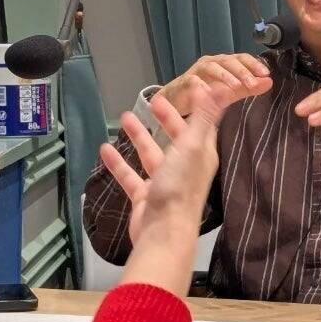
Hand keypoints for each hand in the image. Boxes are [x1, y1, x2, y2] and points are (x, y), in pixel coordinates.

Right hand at [99, 87, 228, 297]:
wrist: (163, 232)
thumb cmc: (180, 187)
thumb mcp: (192, 145)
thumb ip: (203, 117)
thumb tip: (215, 89)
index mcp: (200, 155)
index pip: (199, 126)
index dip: (194, 108)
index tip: (186, 90)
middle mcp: (184, 167)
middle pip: (175, 138)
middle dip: (165, 120)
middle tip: (153, 101)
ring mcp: (164, 183)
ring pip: (150, 154)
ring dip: (139, 137)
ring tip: (124, 118)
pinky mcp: (145, 197)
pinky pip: (130, 175)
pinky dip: (119, 163)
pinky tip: (105, 149)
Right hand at [159, 53, 272, 116]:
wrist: (178, 99)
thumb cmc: (205, 93)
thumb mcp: (230, 92)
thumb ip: (248, 88)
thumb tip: (269, 82)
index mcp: (224, 63)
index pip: (242, 58)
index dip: (254, 64)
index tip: (266, 74)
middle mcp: (212, 63)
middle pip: (228, 61)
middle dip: (242, 71)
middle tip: (252, 83)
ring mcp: (197, 70)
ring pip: (212, 68)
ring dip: (224, 76)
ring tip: (234, 87)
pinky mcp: (185, 81)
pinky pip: (194, 81)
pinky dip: (202, 85)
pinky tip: (209, 92)